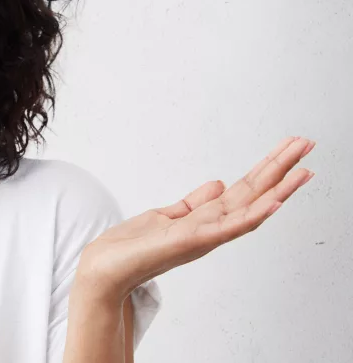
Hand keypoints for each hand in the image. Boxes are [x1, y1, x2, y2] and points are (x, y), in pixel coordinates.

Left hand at [75, 135, 316, 302]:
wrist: (106, 269)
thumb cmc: (133, 247)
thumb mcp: (167, 215)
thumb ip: (195, 202)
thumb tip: (217, 183)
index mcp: (207, 219)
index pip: (245, 190)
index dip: (268, 169)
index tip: (290, 148)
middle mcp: (212, 228)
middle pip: (254, 193)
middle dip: (281, 169)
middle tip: (308, 144)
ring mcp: (205, 236)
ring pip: (251, 209)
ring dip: (279, 189)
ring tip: (304, 170)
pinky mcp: (192, 242)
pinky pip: (229, 227)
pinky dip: (253, 215)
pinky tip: (273, 202)